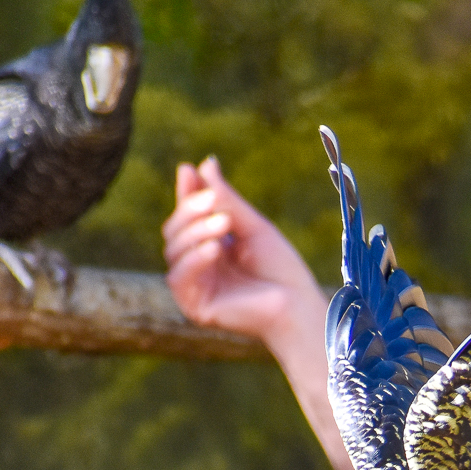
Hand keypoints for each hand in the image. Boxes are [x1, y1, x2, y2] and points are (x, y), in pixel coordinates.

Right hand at [162, 157, 322, 354]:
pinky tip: (214, 249)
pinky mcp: (195, 306)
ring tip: (224, 223)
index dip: (185, 193)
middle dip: (191, 211)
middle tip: (216, 202)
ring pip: (173, 250)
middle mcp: (198, 265)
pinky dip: (194, 259)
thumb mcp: (252, 226)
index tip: (188, 170)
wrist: (297, 305)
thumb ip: (226, 199)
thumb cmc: (281, 268)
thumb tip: (205, 163)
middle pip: (173, 229)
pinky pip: (178, 277)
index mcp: (210, 244)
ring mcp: (195, 285)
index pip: (187, 215)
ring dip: (196, 232)